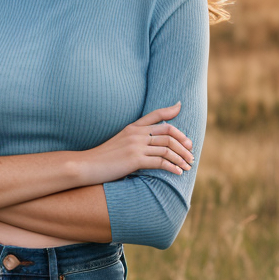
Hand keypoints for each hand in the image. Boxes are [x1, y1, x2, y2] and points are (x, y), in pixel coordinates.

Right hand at [76, 101, 193, 186]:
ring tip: (188, 165)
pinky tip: (178, 172)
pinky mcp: (134, 160)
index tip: (180, 107)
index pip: (156, 115)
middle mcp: (136, 134)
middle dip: (183, 142)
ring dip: (181, 158)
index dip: (170, 111)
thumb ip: (134, 138)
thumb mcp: (119, 141)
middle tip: (191, 151)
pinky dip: (172, 167)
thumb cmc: (103, 156)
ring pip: (167, 148)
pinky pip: (160, 162)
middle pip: (168, 133)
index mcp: (132, 127)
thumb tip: (149, 142)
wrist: (87, 165)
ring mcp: (135, 146)